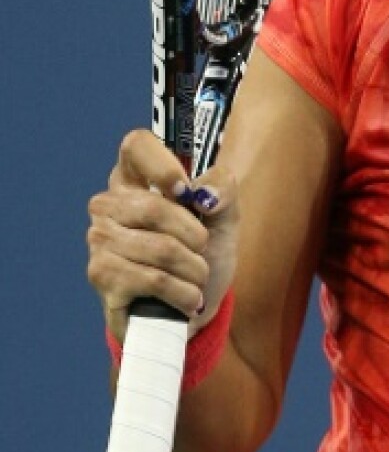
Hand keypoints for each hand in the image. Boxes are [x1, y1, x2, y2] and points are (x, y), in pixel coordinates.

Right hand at [86, 130, 238, 343]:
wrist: (192, 306)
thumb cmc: (203, 252)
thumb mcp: (225, 215)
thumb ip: (223, 189)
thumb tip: (204, 194)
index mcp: (135, 177)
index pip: (137, 144)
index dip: (164, 165)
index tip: (185, 190)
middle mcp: (108, 205)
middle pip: (154, 206)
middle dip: (195, 235)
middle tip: (203, 249)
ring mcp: (100, 241)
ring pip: (160, 248)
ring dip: (194, 269)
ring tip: (197, 278)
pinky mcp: (102, 277)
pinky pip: (153, 280)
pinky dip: (183, 293)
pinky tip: (187, 299)